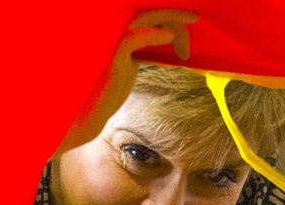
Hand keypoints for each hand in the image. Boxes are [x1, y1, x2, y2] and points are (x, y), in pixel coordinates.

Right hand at [58, 10, 198, 152]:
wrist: (90, 112)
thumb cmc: (109, 91)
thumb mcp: (130, 67)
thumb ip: (144, 54)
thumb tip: (167, 52)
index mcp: (118, 32)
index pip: (146, 17)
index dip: (168, 19)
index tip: (188, 26)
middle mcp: (114, 31)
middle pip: (147, 13)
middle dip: (172, 13)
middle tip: (194, 16)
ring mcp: (112, 40)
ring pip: (144, 18)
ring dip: (169, 18)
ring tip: (190, 19)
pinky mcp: (112, 53)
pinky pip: (135, 37)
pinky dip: (154, 34)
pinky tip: (169, 36)